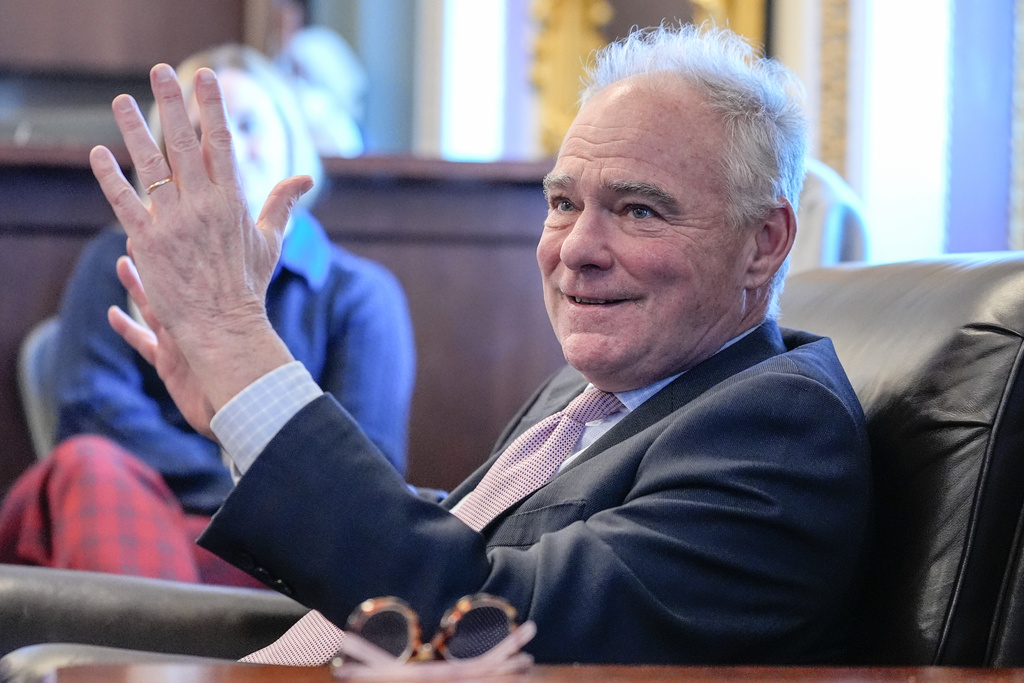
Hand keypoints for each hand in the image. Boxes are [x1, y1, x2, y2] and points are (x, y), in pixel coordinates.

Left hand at [90, 63, 310, 410]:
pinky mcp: (148, 243)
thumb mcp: (271, 241)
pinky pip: (125, 202)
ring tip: (121, 100)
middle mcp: (204, 206)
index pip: (222, 143)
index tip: (206, 78)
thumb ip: (283, 203)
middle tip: (161, 71)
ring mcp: (174, 223)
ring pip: (150, 167)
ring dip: (135, 130)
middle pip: (185, 144)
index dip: (212, 108)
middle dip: (173, 103)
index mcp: (234, 201)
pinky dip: (110, 177)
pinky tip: (98, 153)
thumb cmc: (248, 285)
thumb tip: (306, 177)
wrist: (223, 326)